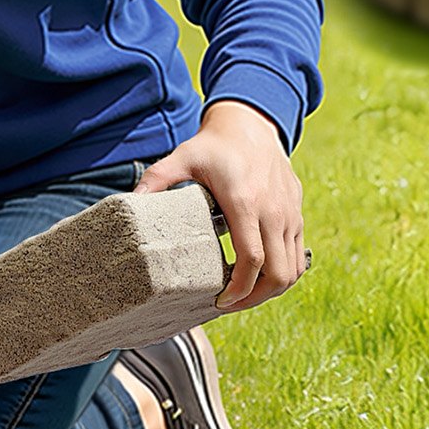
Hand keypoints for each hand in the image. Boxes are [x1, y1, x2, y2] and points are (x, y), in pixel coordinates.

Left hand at [133, 100, 306, 313]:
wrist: (252, 124)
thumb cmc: (213, 145)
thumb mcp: (181, 157)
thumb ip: (156, 180)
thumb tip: (131, 202)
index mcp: (244, 202)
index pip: (251, 259)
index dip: (238, 289)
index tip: (220, 301)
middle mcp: (273, 211)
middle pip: (277, 274)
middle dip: (254, 299)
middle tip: (229, 305)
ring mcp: (289, 214)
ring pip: (292, 269)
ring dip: (271, 290)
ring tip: (243, 296)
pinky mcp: (297, 214)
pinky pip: (297, 255)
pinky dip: (282, 272)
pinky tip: (258, 276)